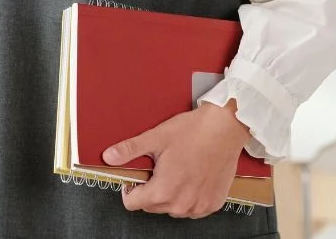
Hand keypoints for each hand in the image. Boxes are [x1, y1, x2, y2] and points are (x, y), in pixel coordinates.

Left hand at [103, 100, 251, 218]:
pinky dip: (189, 197)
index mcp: (163, 190)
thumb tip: (109, 156)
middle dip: (150, 190)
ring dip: (170, 195)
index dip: (130, 189)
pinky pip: (192, 208)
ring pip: (172, 208)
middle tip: (160, 167)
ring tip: (177, 170)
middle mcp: (181, 204)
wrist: (226, 127)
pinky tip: (192, 177)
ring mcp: (198, 206)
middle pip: (152, 206)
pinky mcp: (212, 204)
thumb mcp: (156, 137)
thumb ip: (130, 150)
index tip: (137, 178)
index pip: (132, 204)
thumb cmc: (195, 131)